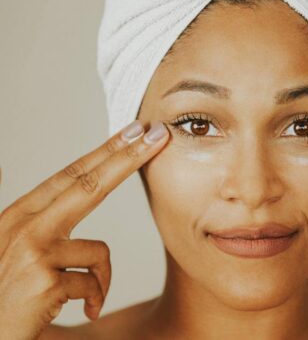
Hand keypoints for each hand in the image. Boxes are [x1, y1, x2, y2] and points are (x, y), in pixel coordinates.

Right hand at [0, 121, 168, 339]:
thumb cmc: (5, 293)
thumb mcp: (18, 249)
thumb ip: (44, 221)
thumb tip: (64, 189)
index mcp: (20, 215)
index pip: (71, 174)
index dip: (107, 152)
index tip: (134, 132)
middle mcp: (24, 227)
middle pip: (89, 183)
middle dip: (129, 156)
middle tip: (158, 134)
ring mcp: (33, 253)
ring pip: (99, 251)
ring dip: (100, 277)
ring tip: (83, 297)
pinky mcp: (44, 282)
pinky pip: (94, 283)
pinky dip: (95, 298)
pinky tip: (82, 310)